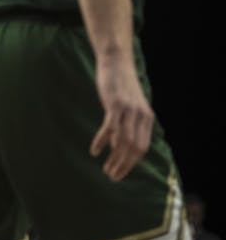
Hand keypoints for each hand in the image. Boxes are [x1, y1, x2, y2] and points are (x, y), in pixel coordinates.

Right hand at [90, 57, 153, 181]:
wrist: (117, 62)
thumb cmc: (120, 87)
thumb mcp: (127, 109)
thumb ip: (125, 128)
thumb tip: (117, 148)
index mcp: (147, 118)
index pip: (142, 148)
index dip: (131, 164)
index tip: (119, 175)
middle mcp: (141, 116)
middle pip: (134, 147)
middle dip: (124, 165)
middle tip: (111, 177)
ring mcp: (129, 110)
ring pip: (124, 141)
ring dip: (114, 159)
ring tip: (105, 170)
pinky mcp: (116, 104)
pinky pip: (110, 128)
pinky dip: (102, 141)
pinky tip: (94, 151)